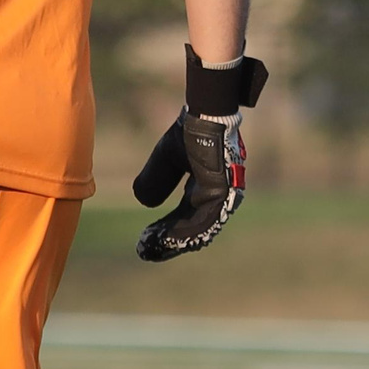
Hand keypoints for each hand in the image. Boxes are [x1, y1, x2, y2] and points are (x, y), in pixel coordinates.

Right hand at [132, 110, 245, 261]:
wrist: (205, 117)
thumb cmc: (190, 133)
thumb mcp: (165, 160)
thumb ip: (156, 179)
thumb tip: (143, 201)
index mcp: (205, 189)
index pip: (185, 217)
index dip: (165, 230)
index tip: (145, 240)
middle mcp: (217, 196)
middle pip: (192, 228)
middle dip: (168, 241)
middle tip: (145, 250)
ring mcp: (223, 196)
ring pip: (199, 228)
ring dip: (175, 240)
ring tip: (153, 248)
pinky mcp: (224, 193)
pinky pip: (206, 220)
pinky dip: (185, 231)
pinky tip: (166, 239)